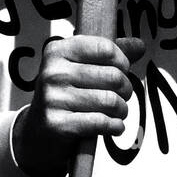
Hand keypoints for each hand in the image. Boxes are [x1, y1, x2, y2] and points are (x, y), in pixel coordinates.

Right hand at [12, 35, 144, 176]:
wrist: (37, 131)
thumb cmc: (65, 94)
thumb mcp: (80, 67)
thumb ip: (110, 54)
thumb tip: (139, 45)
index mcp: (58, 50)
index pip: (105, 48)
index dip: (122, 60)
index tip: (122, 70)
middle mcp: (53, 72)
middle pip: (112, 76)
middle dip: (126, 88)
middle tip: (123, 95)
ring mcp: (53, 98)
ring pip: (109, 100)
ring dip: (122, 109)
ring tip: (119, 111)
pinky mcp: (58, 124)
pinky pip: (101, 122)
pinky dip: (115, 126)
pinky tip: (115, 126)